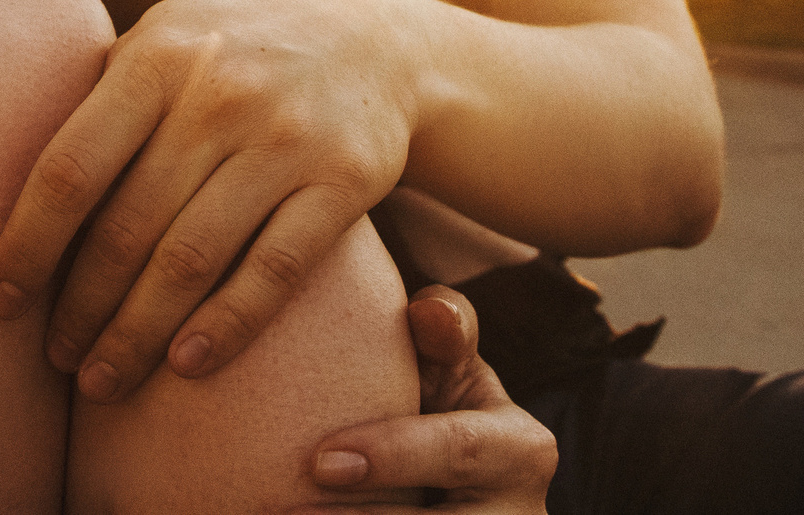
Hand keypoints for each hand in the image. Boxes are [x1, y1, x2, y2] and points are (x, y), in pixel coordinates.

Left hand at [0, 0, 417, 399]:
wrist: (370, 45)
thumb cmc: (229, 59)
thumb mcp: (164, 44)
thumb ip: (96, 98)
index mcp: (157, 54)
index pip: (71, 167)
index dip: (27, 245)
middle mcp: (219, 90)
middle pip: (127, 226)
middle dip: (81, 306)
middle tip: (54, 359)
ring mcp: (286, 135)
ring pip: (192, 259)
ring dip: (137, 333)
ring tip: (101, 380)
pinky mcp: (346, 179)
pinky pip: (272, 270)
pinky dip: (224, 326)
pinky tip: (184, 367)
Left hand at [310, 286, 557, 511]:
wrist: (467, 491)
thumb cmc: (444, 412)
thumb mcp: (456, 370)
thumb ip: (444, 332)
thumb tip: (425, 309)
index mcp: (521, 451)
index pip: (458, 451)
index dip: (391, 456)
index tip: (319, 461)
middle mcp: (520, 514)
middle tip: (282, 513)